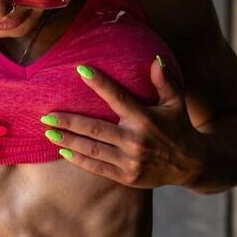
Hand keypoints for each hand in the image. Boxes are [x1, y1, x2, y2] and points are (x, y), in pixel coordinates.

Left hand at [39, 57, 204, 188]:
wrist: (190, 164)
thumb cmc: (179, 127)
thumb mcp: (176, 103)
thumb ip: (165, 82)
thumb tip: (155, 60)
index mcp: (145, 119)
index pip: (118, 97)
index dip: (100, 83)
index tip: (80, 70)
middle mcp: (136, 141)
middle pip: (95, 129)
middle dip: (69, 122)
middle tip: (47, 116)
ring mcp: (130, 161)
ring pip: (93, 149)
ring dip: (69, 141)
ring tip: (49, 133)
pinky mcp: (126, 177)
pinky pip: (98, 167)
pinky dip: (80, 160)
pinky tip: (64, 152)